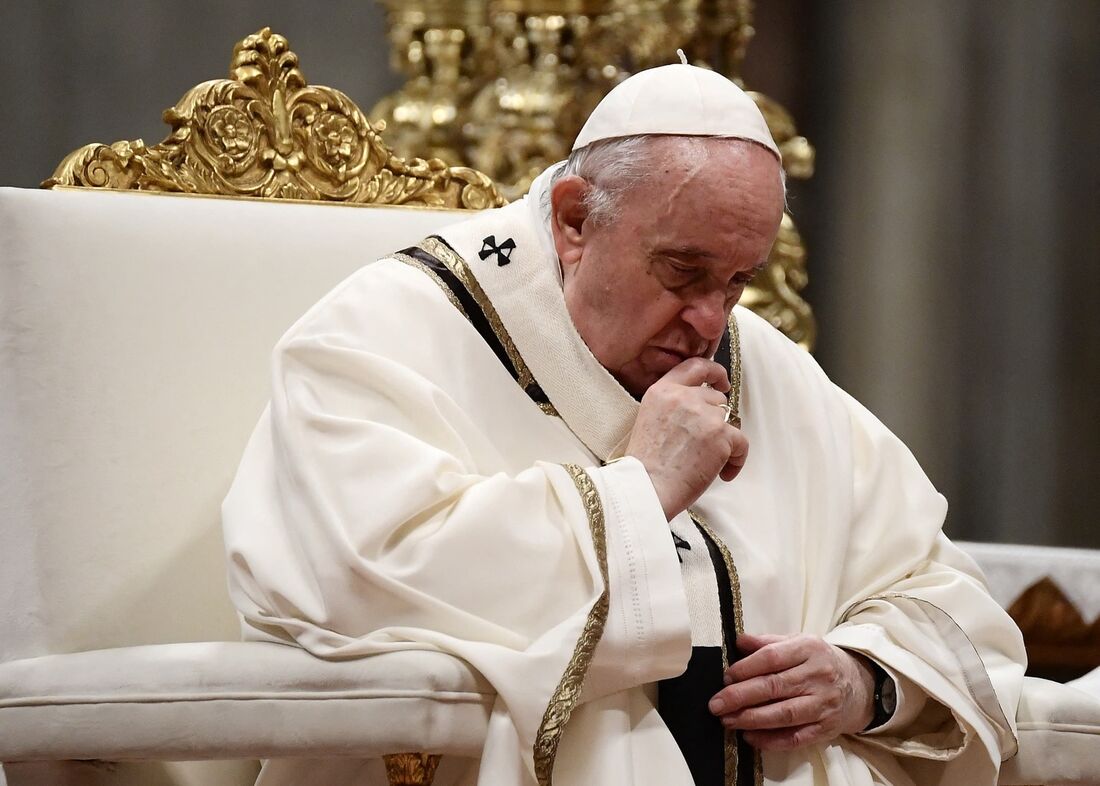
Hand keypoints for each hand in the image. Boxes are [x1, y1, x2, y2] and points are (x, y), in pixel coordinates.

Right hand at [625, 358, 748, 519]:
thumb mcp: (649, 420)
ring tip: (708, 463)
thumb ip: (672, 407)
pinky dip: (736, 460)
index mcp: (662, 391)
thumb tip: (702, 408)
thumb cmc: (645, 465)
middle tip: (705, 444)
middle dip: (715, 421)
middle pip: (715, 399)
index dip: (713, 372)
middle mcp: (683, 397)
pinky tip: (723, 473)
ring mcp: (704, 414)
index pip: (694, 366)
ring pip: (728, 420)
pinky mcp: (720, 435)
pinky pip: (741, 442)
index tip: (721, 382)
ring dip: (724, 441)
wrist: (646, 488)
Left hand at [707, 633, 875, 750]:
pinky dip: (771, 740)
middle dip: (740, 696)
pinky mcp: (826, 728)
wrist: (858, 685)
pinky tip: (751, 737)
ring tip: (728, 720)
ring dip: (752, 719)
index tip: (725, 677)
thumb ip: (767, 642)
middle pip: (774, 687)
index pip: (772, 657)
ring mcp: (823, 704)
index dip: (745, 668)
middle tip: (717, 704)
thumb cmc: (819, 662)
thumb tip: (738, 641)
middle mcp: (818, 676)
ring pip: (784, 714)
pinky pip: (795, 737)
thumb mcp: (797, 643)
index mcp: (809, 649)